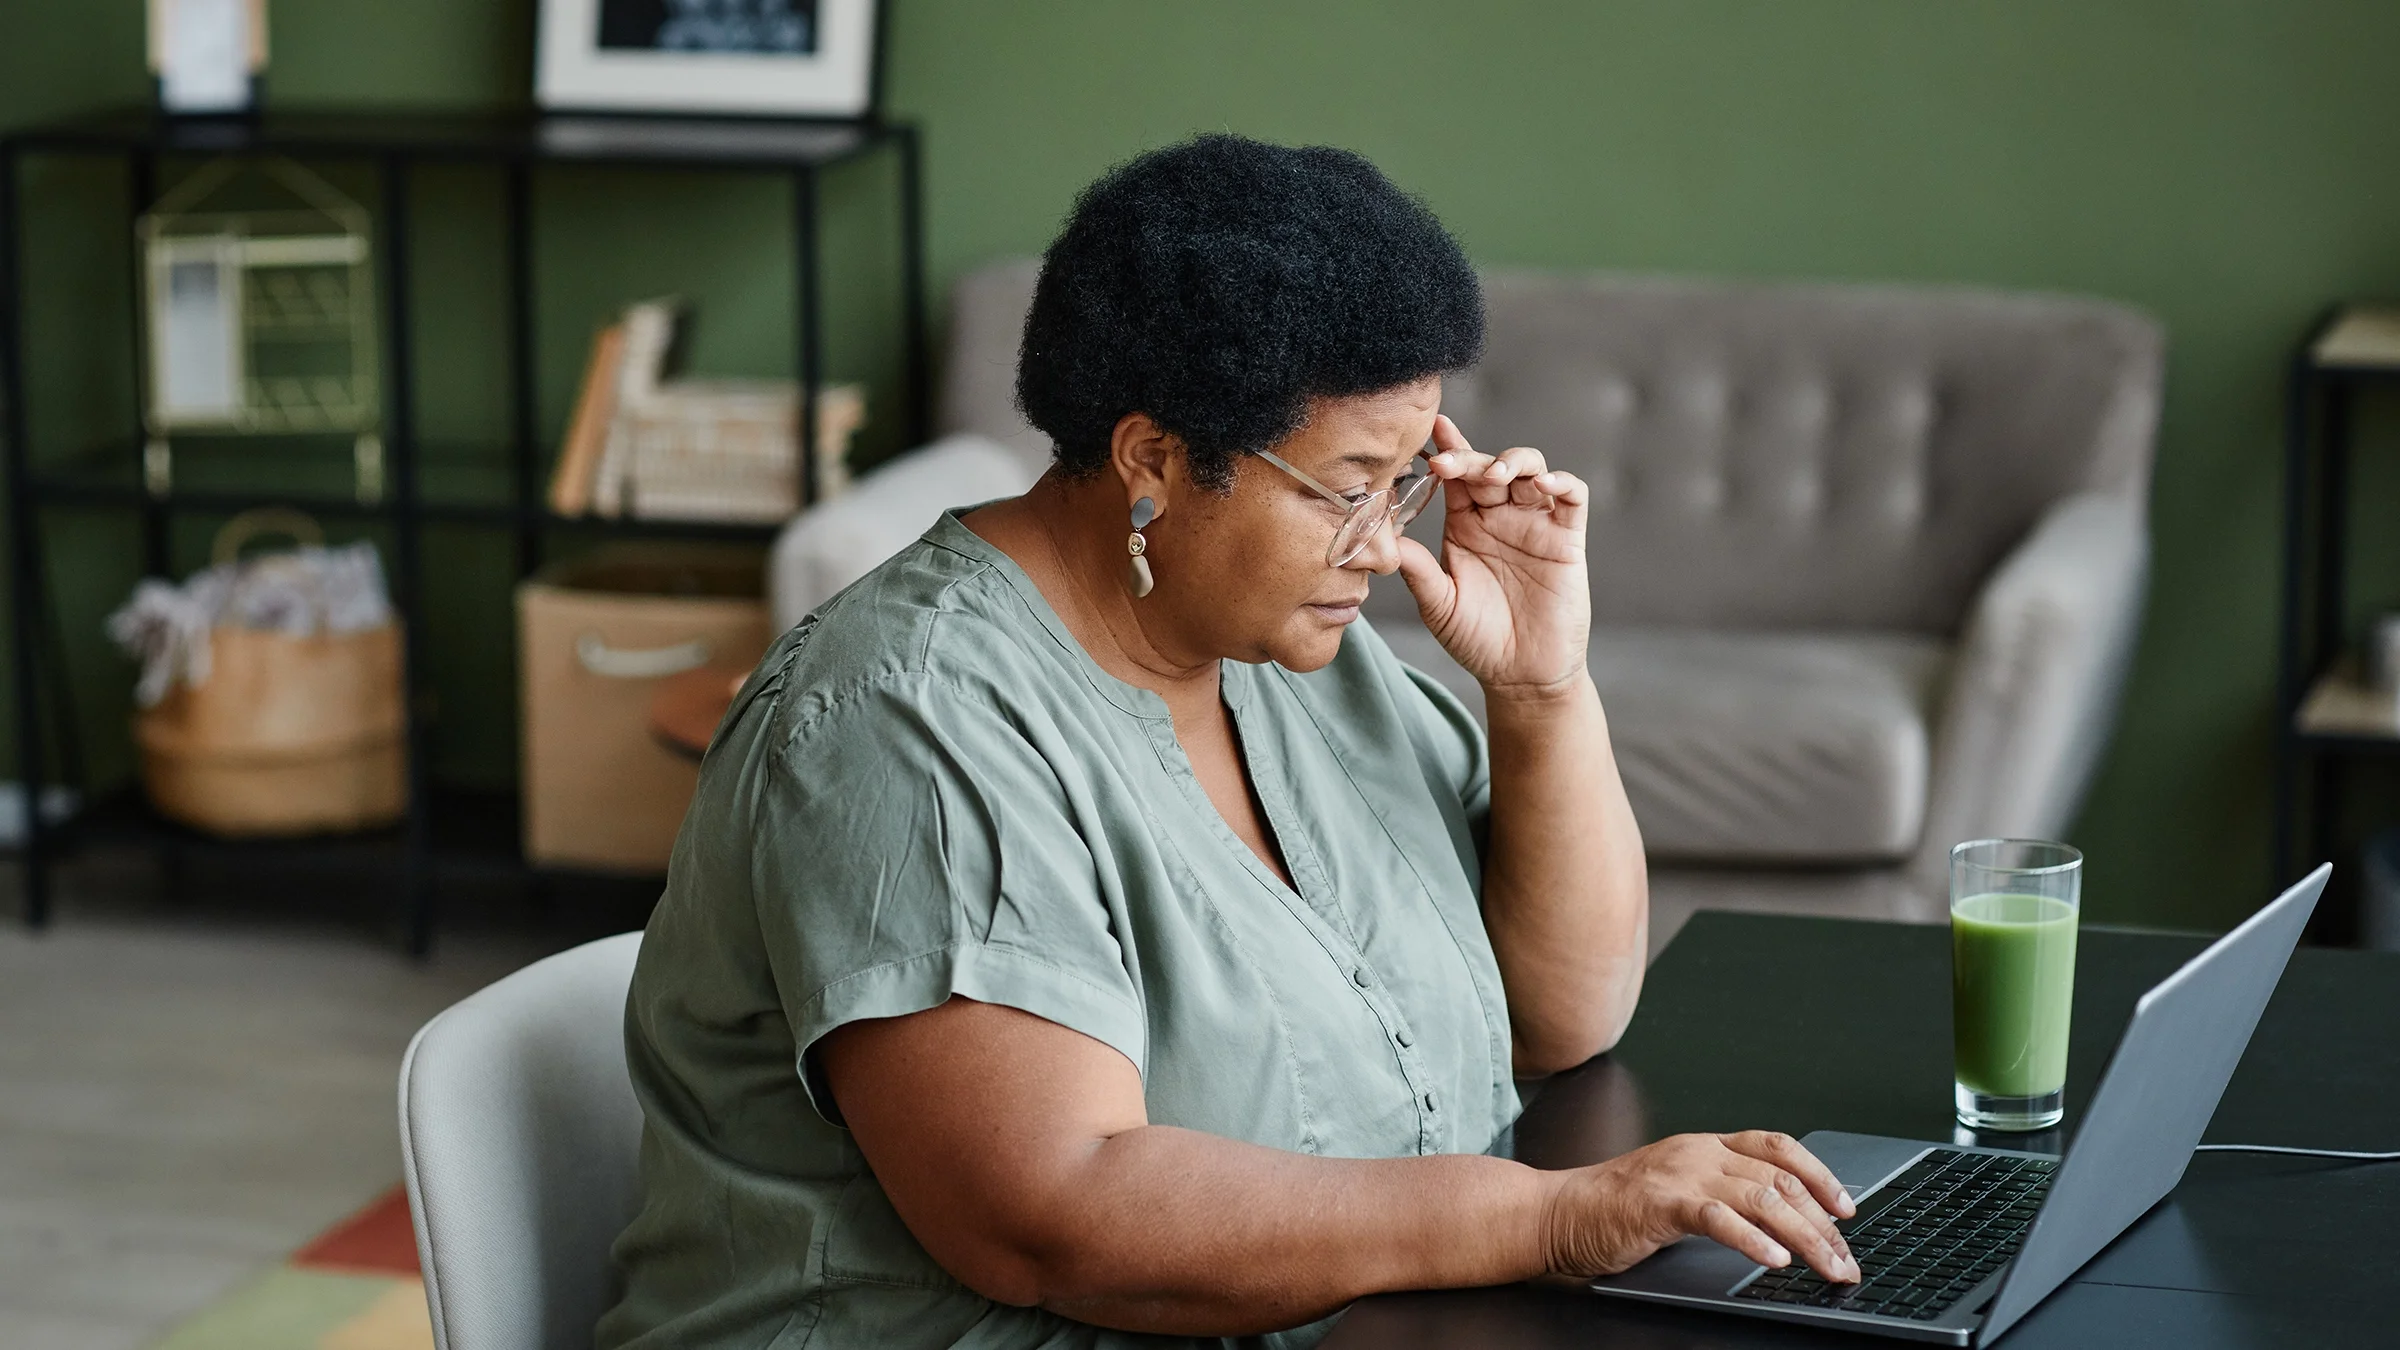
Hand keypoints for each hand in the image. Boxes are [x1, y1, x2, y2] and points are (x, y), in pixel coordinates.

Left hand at [1393, 415, 1590, 698]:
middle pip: (1488, 466)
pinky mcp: (1567, 539)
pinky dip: (1561, 482)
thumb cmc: (1477, 639)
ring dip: (1513, 461)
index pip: (1456, 477)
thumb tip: (1383, 540)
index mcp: (1465, 525)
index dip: (1447, 451)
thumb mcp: (1439, 604)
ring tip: (1494, 475)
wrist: (1521, 675)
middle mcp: (1500, 517)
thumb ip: (1417, 570)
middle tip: (1448, 464)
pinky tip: (1542, 484)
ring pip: (1531, 469)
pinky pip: (1572, 497)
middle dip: (1470, 458)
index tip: (1430, 433)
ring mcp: (1535, 524)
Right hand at [1540, 1131, 1860, 1282]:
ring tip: (1827, 1266)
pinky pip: (1719, 1218)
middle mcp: (1698, 1152)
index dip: (1819, 1174)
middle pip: (1781, 1178)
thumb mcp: (1677, 1188)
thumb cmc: (1612, 1208)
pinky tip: (1774, 1260)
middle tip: (1845, 1257)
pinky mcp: (1661, 1203)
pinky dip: (1753, 1240)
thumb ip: (1720, 1193)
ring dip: (1805, 1237)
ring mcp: (1680, 1174)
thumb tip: (1778, 1219)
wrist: (1557, 1212)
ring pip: (1762, 1197)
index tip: (1847, 1207)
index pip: (1777, 1147)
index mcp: (1704, 1145)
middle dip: (1823, 1222)